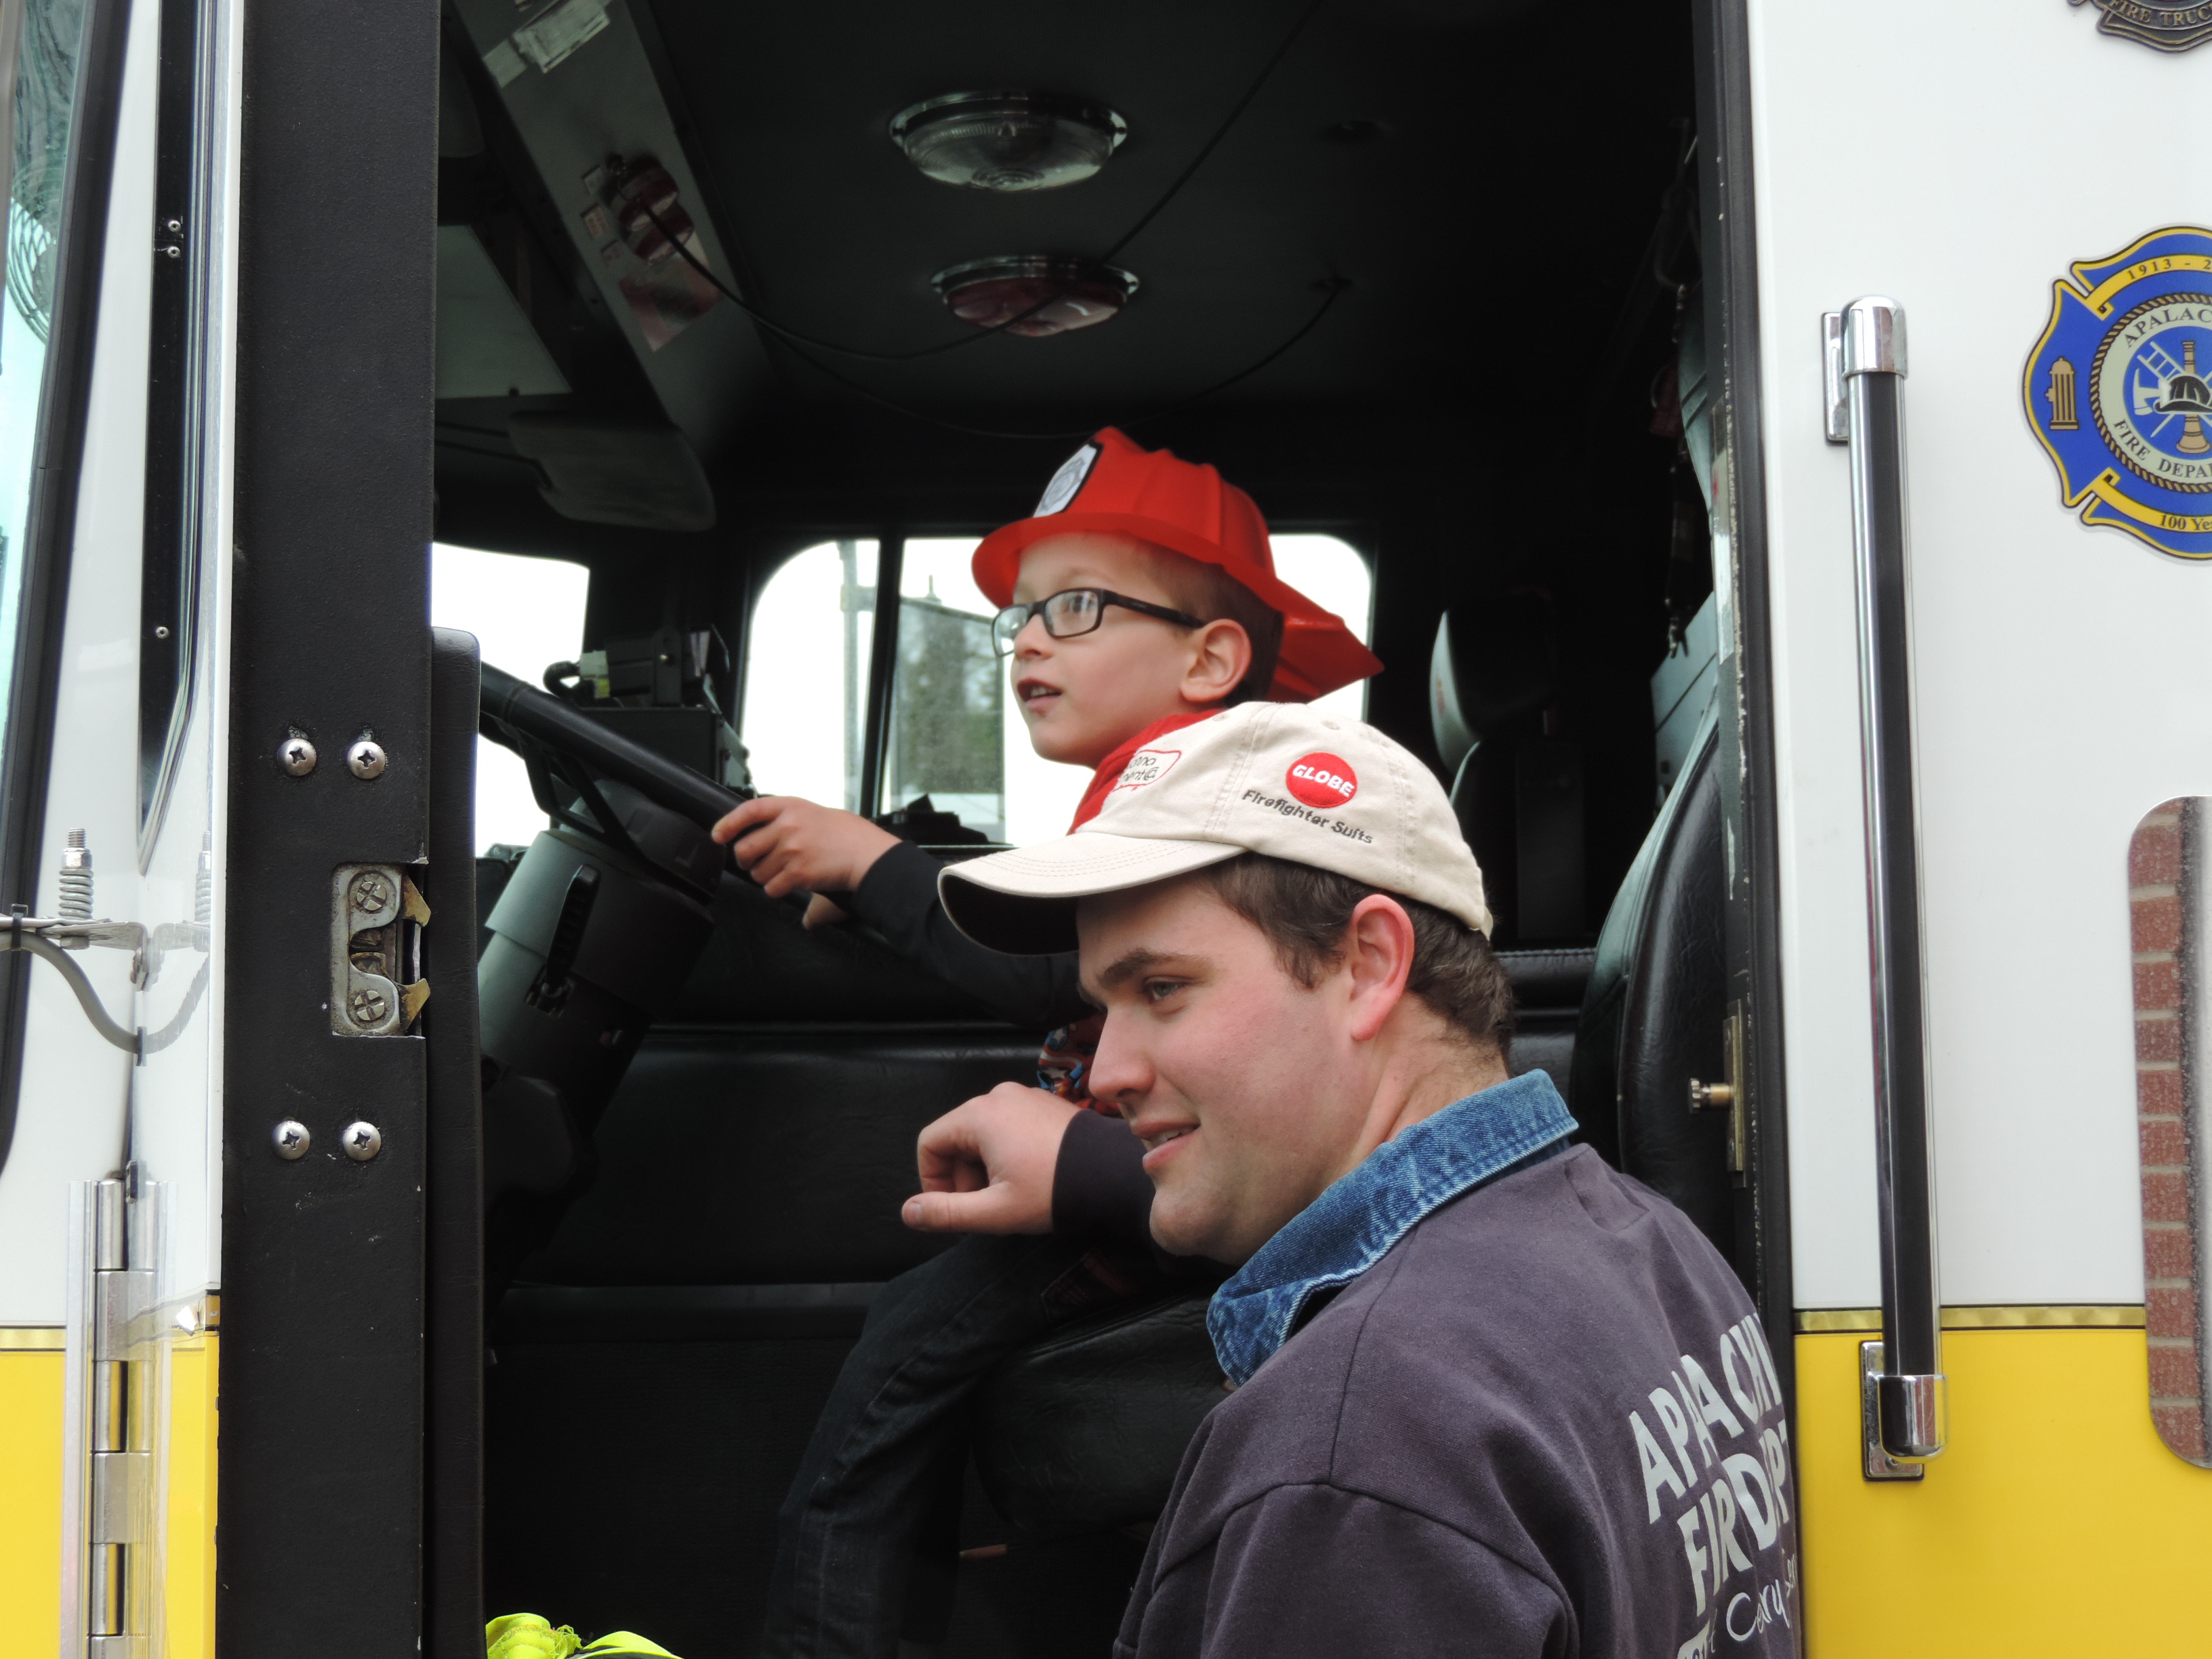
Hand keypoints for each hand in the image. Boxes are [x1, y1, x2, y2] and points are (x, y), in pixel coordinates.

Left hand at [711, 795, 899, 900]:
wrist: (868, 854)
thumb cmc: (847, 834)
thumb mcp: (814, 813)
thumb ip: (786, 819)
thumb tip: (758, 835)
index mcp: (791, 806)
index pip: (749, 810)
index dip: (728, 824)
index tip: (719, 835)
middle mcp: (788, 826)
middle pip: (745, 848)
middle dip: (747, 861)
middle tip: (757, 863)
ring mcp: (792, 849)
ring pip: (757, 872)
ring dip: (766, 877)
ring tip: (784, 873)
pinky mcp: (798, 873)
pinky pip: (772, 887)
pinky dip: (777, 890)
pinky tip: (791, 884)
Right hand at [904, 1083, 1081, 1234]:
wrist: (1113, 1173)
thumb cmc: (1055, 1191)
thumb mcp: (995, 1211)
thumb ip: (947, 1212)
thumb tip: (909, 1212)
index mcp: (979, 1115)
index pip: (930, 1142)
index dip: (931, 1180)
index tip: (950, 1208)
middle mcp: (999, 1097)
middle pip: (956, 1137)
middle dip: (961, 1177)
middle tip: (983, 1208)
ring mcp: (1024, 1097)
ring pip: (982, 1133)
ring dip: (984, 1167)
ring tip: (1008, 1196)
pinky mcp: (1044, 1104)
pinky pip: (1008, 1126)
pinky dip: (1006, 1153)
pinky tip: (1027, 1178)